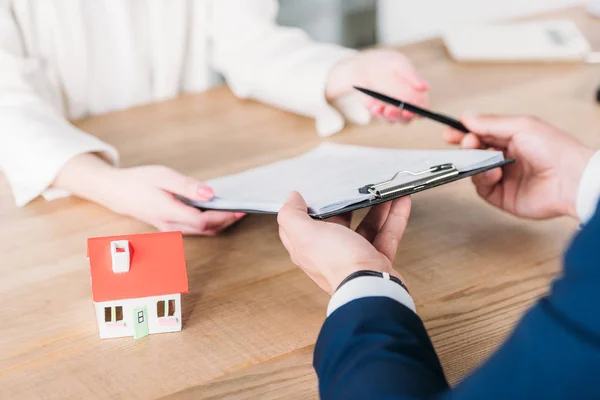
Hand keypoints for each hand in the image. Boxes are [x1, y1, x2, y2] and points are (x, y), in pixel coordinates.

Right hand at [53, 154, 244, 234]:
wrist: (117, 192)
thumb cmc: (139, 181)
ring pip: (202, 232)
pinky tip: (219, 213)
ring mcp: (171, 230)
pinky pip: (196, 230)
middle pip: (206, 229)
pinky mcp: (172, 229)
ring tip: (236, 211)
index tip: (240, 208)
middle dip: (227, 221)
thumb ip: (188, 186)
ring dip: (220, 223)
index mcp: (168, 211)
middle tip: (244, 210)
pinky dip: (210, 223)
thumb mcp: (163, 176)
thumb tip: (210, 194)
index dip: (223, 216)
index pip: (202, 221)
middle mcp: (170, 225)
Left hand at [277, 191, 410, 293]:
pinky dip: (395, 218)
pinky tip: (402, 201)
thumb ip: (292, 215)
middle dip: (348, 204)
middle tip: (355, 186)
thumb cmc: (337, 263)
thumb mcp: (305, 234)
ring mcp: (356, 257)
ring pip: (367, 227)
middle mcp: (332, 253)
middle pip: (338, 223)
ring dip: (377, 207)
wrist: (371, 288)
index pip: (301, 227)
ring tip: (384, 189)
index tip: (315, 192)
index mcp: (309, 248)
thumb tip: (291, 198)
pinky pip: (387, 234)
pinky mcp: (377, 260)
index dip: (305, 209)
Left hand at [326, 49, 428, 123]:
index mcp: (416, 92)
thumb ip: (412, 76)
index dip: (420, 112)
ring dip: (390, 116)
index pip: (423, 107)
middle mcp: (406, 103)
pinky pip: (380, 116)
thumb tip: (425, 87)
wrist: (365, 65)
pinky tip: (375, 106)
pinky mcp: (380, 111)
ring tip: (382, 107)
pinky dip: (378, 112)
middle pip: (409, 117)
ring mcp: (393, 109)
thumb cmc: (387, 62)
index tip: (411, 110)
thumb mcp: (399, 64)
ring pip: (395, 119)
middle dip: (403, 116)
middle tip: (396, 111)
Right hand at [443, 114, 594, 219]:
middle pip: (474, 153)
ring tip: (486, 160)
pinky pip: (481, 188)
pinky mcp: (502, 197)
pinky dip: (483, 180)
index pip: (481, 134)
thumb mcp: (521, 126)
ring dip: (476, 164)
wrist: (571, 180)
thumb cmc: (556, 149)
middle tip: (465, 143)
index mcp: (513, 139)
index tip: (450, 132)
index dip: (464, 133)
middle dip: (467, 147)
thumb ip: (491, 123)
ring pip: (474, 171)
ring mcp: (504, 178)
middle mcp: (507, 158)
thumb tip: (467, 117)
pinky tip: (494, 174)